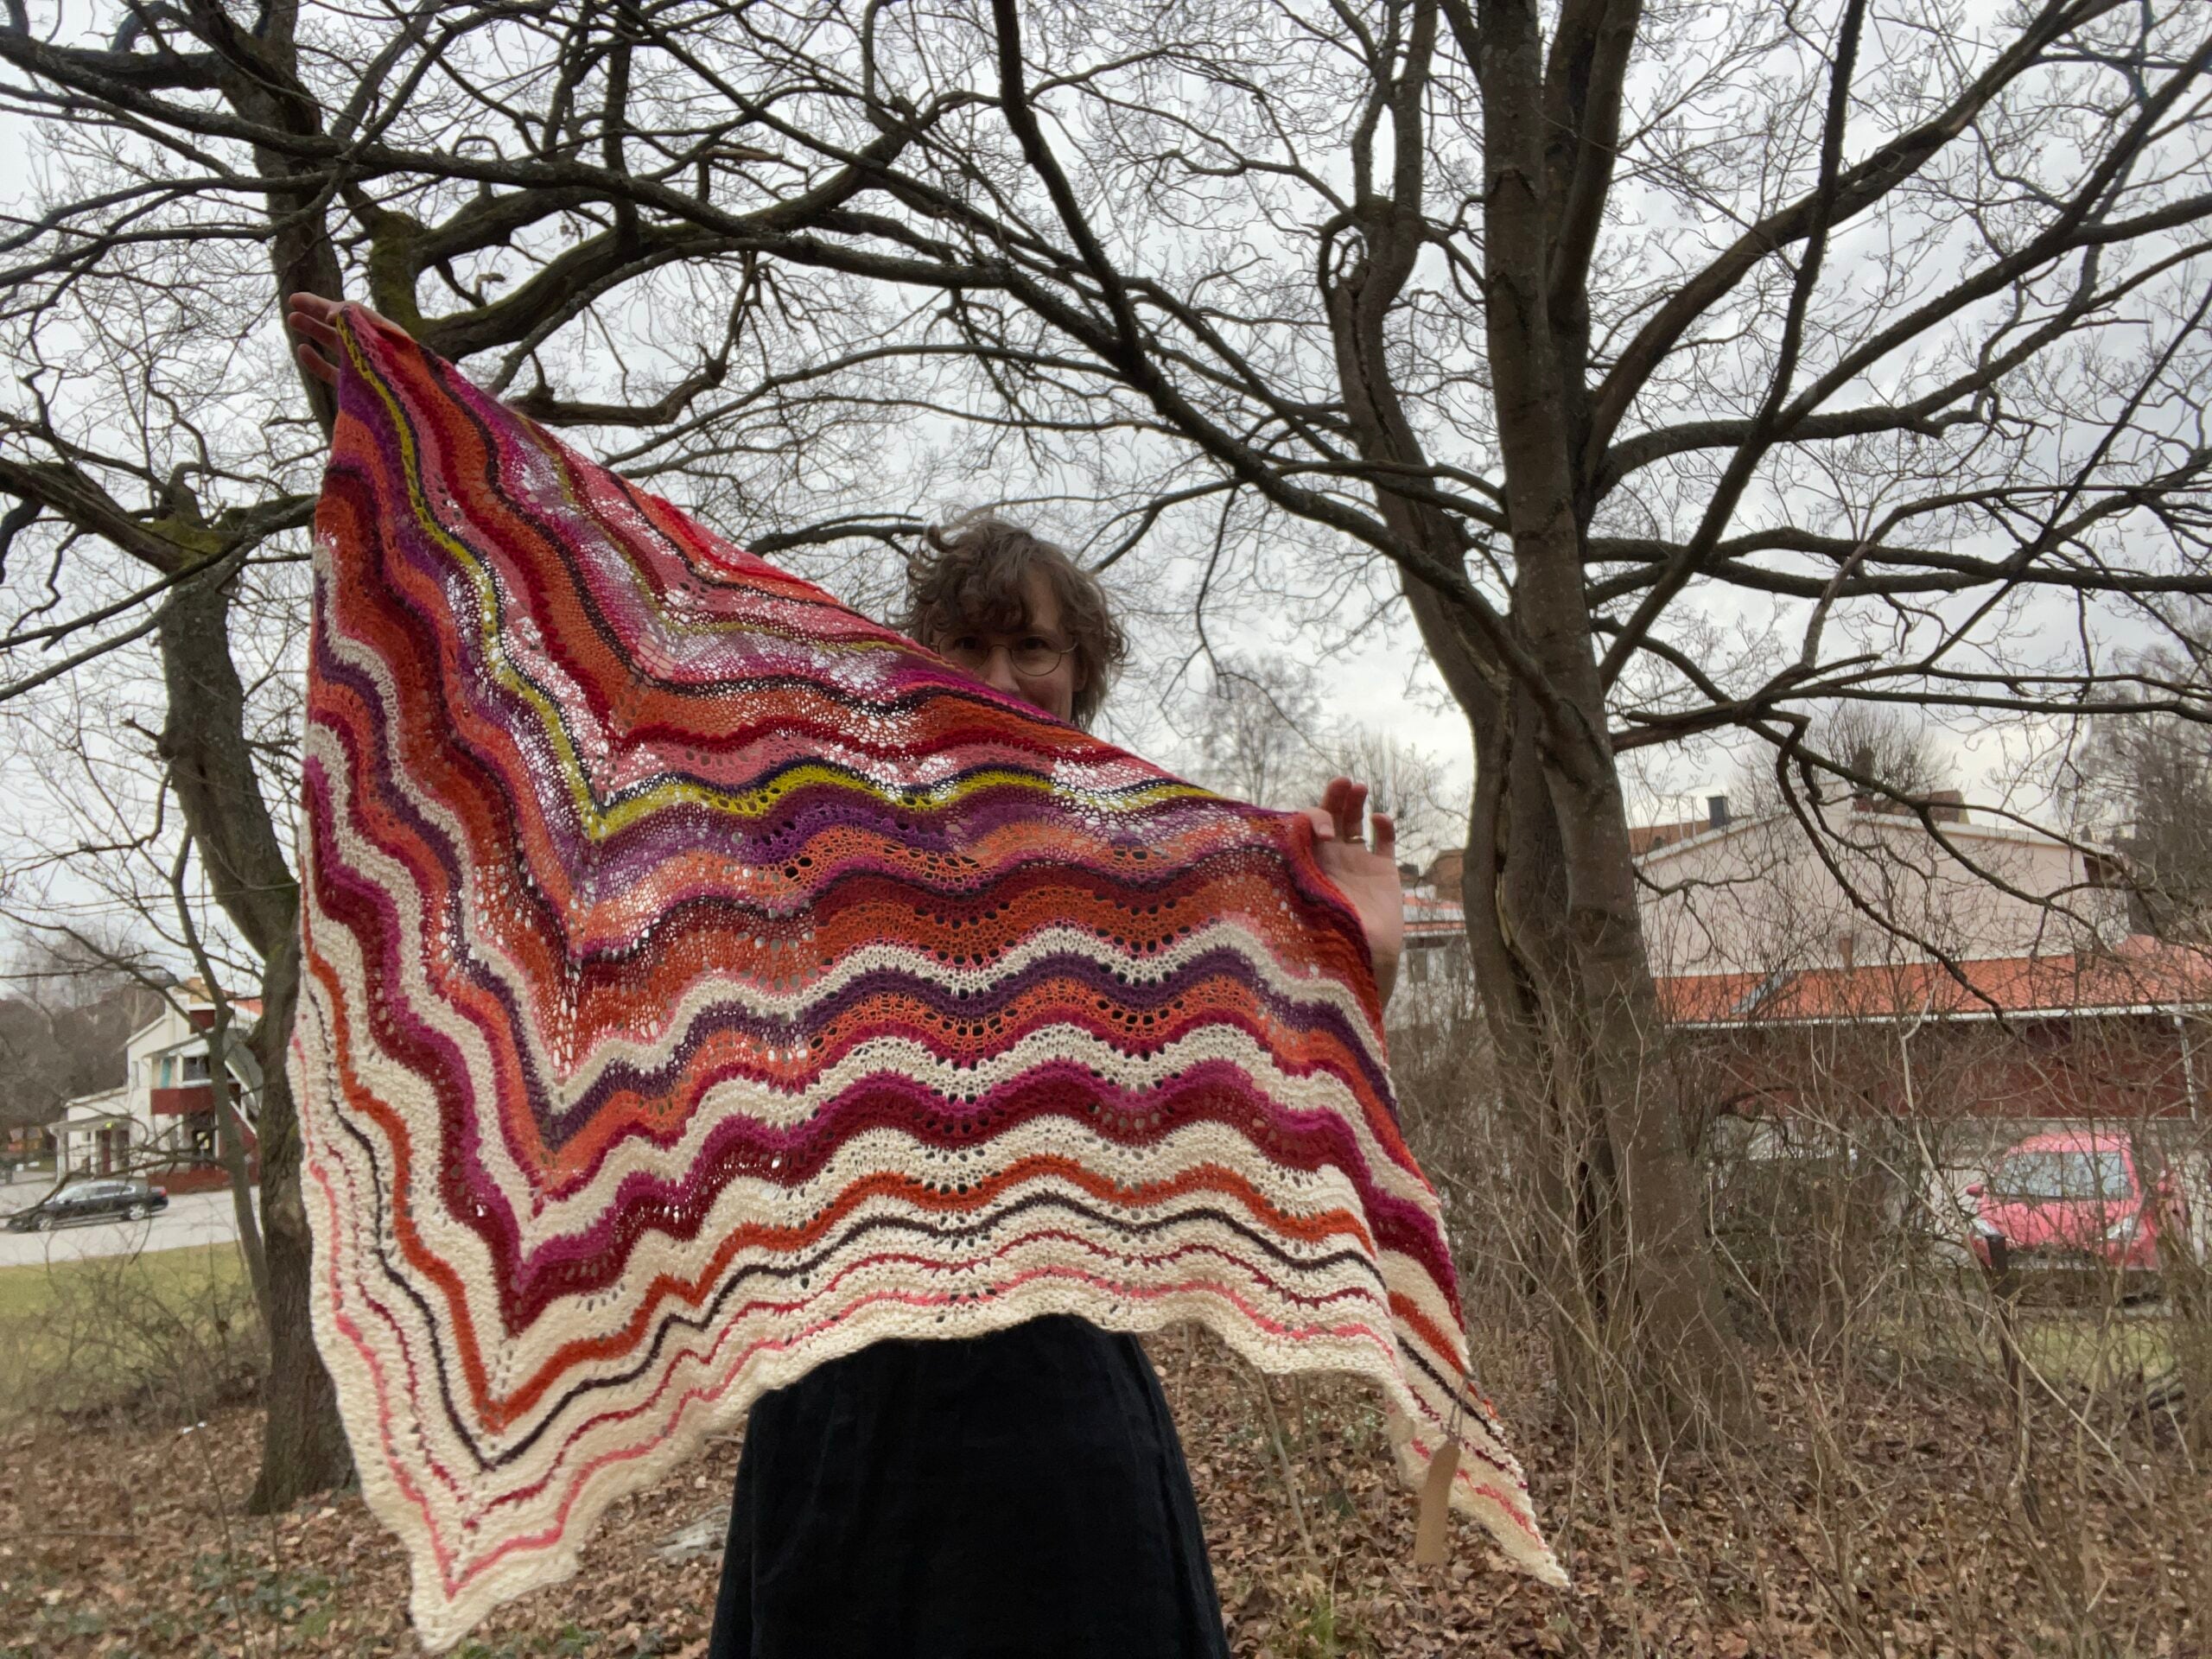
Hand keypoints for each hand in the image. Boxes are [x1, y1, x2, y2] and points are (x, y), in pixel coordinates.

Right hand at [287, 293, 404, 387]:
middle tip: (293, 300)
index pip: (354, 313)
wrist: (414, 414)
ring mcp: (366, 371)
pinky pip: (333, 372)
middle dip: (317, 311)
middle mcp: (374, 351)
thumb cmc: (405, 374)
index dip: (335, 307)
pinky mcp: (358, 391)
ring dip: (313, 330)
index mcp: (386, 336)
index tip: (325, 315)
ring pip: (336, 345)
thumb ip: (359, 322)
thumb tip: (332, 313)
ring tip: (292, 318)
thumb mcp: (384, 341)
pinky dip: (317, 362)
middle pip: (342, 325)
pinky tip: (302, 349)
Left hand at [1301, 776, 1402, 1006]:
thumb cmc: (1325, 943)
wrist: (1362, 967)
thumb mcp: (1301, 910)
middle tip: (1341, 782)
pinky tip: (1381, 819)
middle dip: (1333, 799)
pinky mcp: (1384, 873)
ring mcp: (1357, 865)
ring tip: (1359, 788)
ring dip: (1356, 803)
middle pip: (1330, 819)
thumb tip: (1258, 864)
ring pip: (1355, 824)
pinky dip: (1384, 827)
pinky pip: (1384, 843)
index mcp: (1307, 867)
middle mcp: (1330, 863)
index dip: (1314, 821)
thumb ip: (1289, 884)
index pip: (1307, 829)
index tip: (1323, 832)